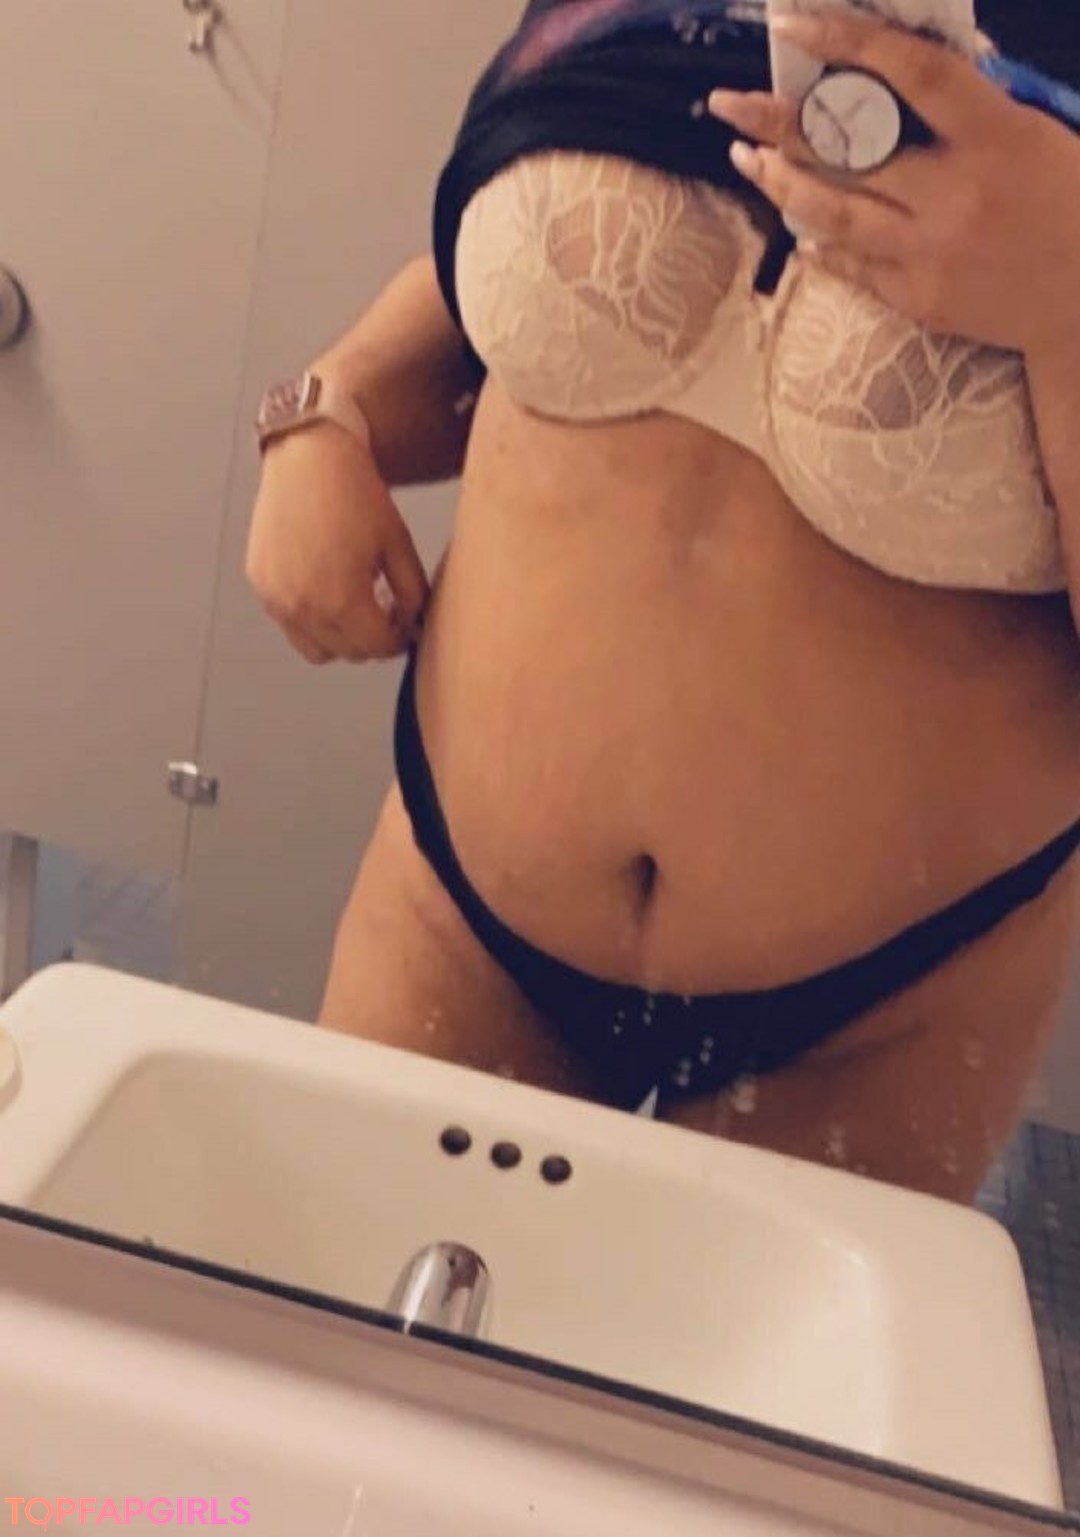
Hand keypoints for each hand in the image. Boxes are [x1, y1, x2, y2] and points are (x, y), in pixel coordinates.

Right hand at [246, 422, 428, 664]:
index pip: (378, 647)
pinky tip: (327, 588)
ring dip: (341, 638)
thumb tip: (416, 623)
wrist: (308, 455)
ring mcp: (278, 598)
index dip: (399, 638)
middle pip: (349, 653)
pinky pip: (291, 625)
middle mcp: (304, 606)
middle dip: (373, 639)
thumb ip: (412, 592)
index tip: (406, 622)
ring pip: (318, 649)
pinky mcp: (262, 586)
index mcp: (342, 598)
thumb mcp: (398, 544)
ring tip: (355, 604)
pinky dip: (312, 620)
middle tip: (386, 611)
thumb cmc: (355, 493)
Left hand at [709, 12, 1079, 354]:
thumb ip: (968, 107)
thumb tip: (896, 69)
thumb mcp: (1031, 133)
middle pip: (849, 151)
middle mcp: (954, 195)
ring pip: (833, 214)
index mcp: (993, 136)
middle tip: (729, 103)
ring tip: (745, 158)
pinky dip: (821, 242)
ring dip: (780, 184)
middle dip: (778, 123)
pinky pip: (853, 266)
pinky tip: (797, 226)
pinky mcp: (918, 299)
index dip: (847, 43)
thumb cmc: (1066, 200)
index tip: (792, 25)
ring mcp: (930, 253)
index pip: (910, 74)